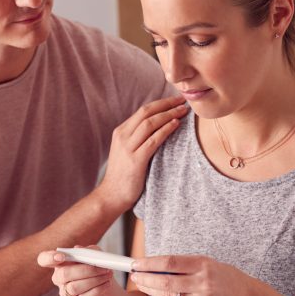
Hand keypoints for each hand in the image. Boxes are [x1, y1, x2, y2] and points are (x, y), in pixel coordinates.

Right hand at [37, 246, 121, 295]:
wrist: (110, 288)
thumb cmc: (98, 268)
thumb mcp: (96, 255)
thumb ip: (89, 251)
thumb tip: (80, 249)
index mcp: (59, 263)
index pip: (44, 259)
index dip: (49, 258)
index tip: (61, 257)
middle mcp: (59, 278)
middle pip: (64, 274)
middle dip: (85, 270)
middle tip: (103, 267)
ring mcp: (66, 292)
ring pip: (75, 287)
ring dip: (95, 279)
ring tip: (107, 274)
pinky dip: (99, 289)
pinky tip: (107, 283)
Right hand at [98, 97, 188, 211]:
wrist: (111, 195)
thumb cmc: (123, 175)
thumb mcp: (127, 151)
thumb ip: (138, 138)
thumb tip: (159, 128)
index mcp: (121, 132)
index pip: (143, 111)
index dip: (161, 103)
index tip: (176, 100)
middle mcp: (123, 136)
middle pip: (146, 112)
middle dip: (166, 104)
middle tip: (182, 101)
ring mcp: (128, 147)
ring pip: (150, 123)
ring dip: (169, 114)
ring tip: (183, 111)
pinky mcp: (135, 160)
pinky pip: (153, 140)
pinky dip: (165, 130)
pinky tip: (176, 125)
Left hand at [128, 253, 252, 295]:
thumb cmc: (221, 276)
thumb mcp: (206, 263)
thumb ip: (183, 265)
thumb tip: (153, 264)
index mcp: (203, 265)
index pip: (170, 262)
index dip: (149, 263)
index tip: (136, 262)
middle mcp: (203, 283)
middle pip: (166, 280)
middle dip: (145, 277)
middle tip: (133, 274)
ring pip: (168, 295)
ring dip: (151, 289)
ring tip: (140, 283)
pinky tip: (158, 292)